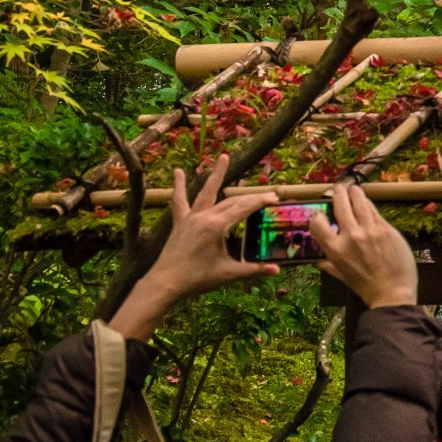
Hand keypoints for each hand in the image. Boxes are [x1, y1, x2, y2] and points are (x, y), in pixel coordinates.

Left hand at [110, 155, 278, 340]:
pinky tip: (177, 172)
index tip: (275, 198)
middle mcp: (203, 217)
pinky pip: (179, 202)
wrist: (165, 284)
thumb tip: (277, 269)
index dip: (261, 201)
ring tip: (223, 157)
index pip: (244, 208)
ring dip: (216, 174)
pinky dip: (179, 187)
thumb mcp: (228, 274)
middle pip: (231, 200)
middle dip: (251, 196)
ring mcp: (190, 218)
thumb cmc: (197, 279)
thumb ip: (253, 269)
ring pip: (207, 192)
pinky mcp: (180, 223)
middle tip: (267, 193)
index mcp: (216, 226)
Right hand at [311, 181, 418, 307]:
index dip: (317, 217)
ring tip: (354, 189)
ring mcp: (370, 230)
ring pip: (360, 203)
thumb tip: (319, 262)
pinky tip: (367, 203)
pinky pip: (375, 212)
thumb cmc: (366, 287)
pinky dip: (369, 205)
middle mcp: (350, 235)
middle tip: (338, 188)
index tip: (320, 213)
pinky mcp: (386, 228)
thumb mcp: (343, 277)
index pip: (318, 224)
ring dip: (355, 194)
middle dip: (338, 194)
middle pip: (341, 206)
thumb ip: (330, 266)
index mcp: (335, 249)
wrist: (392, 291)